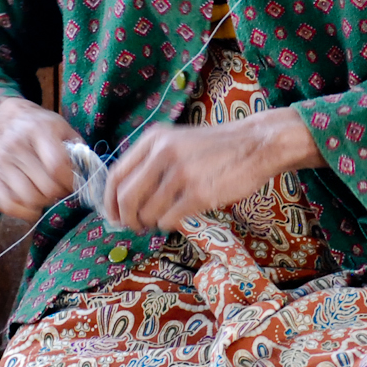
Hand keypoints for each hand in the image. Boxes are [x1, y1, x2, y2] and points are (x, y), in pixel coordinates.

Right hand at [0, 97, 81, 219]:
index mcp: (39, 131)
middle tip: (63, 190)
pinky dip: (21, 211)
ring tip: (48, 194)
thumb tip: (88, 175)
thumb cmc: (41, 126)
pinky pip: (5, 203)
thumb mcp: (63, 128)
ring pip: (27, 198)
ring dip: (43, 202)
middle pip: (44, 186)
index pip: (57, 165)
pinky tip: (32, 206)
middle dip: (59, 194)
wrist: (6, 120)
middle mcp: (17, 146)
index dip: (70, 181)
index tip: (76, 184)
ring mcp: (2, 162)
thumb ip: (78, 150)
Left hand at [102, 107, 324, 233]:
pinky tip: (180, 217)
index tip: (114, 215)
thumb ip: (151, 162)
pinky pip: (169, 220)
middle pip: (126, 198)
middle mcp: (163, 154)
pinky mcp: (198, 194)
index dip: (110, 201)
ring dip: (152, 223)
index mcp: (153, 139)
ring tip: (165, 218)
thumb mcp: (177, 141)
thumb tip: (125, 199)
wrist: (256, 144)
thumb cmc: (216, 147)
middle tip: (136, 226)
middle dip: (127, 219)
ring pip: (148, 213)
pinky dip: (170, 225)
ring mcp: (181, 174)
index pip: (116, 175)